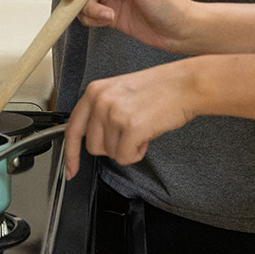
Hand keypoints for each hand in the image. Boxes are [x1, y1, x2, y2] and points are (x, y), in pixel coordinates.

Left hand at [62, 61, 200, 178]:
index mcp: (94, 91)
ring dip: (127, 147)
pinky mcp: (130, 127)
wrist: (184, 84)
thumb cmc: (158, 89)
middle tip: (130, 131)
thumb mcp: (119, 91)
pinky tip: (146, 136)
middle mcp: (100, 101)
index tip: (70, 169)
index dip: (70, 153)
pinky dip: (137, 153)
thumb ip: (101, 111)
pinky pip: (124, 157)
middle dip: (112, 146)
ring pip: (111, 153)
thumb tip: (92, 138)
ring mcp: (114, 114)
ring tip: (142, 128)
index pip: (73, 128)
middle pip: (93, 146)